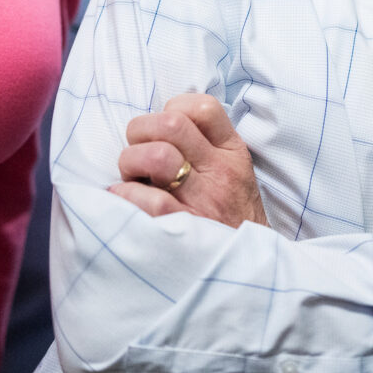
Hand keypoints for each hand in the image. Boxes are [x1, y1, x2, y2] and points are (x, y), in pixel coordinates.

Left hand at [108, 91, 268, 228]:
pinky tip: (122, 197)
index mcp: (232, 152)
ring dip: (131, 161)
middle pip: (171, 124)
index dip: (173, 108)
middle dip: (140, 131)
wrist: (249, 265)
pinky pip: (148, 200)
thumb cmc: (233, 214)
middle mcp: (220, 172)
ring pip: (157, 155)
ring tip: (133, 175)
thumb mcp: (235, 170)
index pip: (203, 107)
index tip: (164, 130)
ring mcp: (203, 200)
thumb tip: (160, 122)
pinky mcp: (185, 228)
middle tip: (138, 151)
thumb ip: (207, 145)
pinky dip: (125, 194)